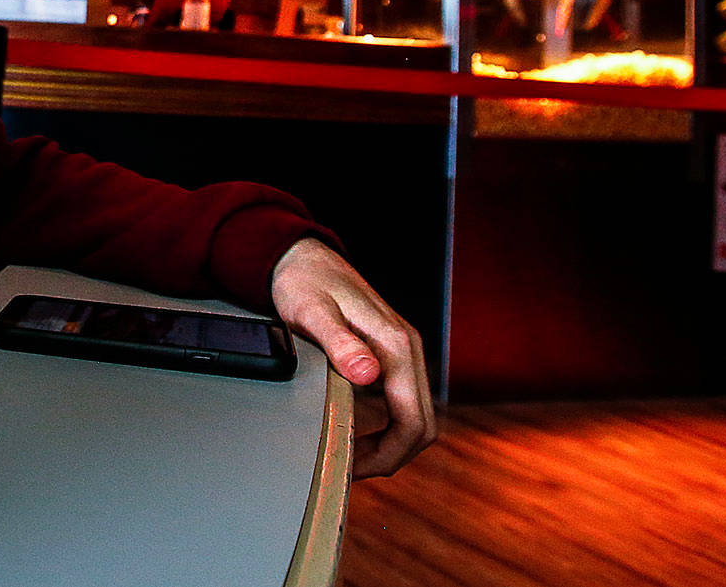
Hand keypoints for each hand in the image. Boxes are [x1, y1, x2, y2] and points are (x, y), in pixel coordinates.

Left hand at [270, 238, 435, 478]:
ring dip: (389, 444)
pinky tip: (352, 429)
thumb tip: (370, 375)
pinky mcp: (390, 355)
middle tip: (348, 469)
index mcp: (395, 344)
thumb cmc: (304, 282)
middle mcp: (407, 349)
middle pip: (421, 425)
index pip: (413, 420)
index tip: (351, 468)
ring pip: (414, 415)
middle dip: (390, 456)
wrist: (303, 256)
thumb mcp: (313, 311)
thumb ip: (340, 344)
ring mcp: (401, 352)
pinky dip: (384, 425)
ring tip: (348, 456)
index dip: (389, 455)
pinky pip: (400, 401)